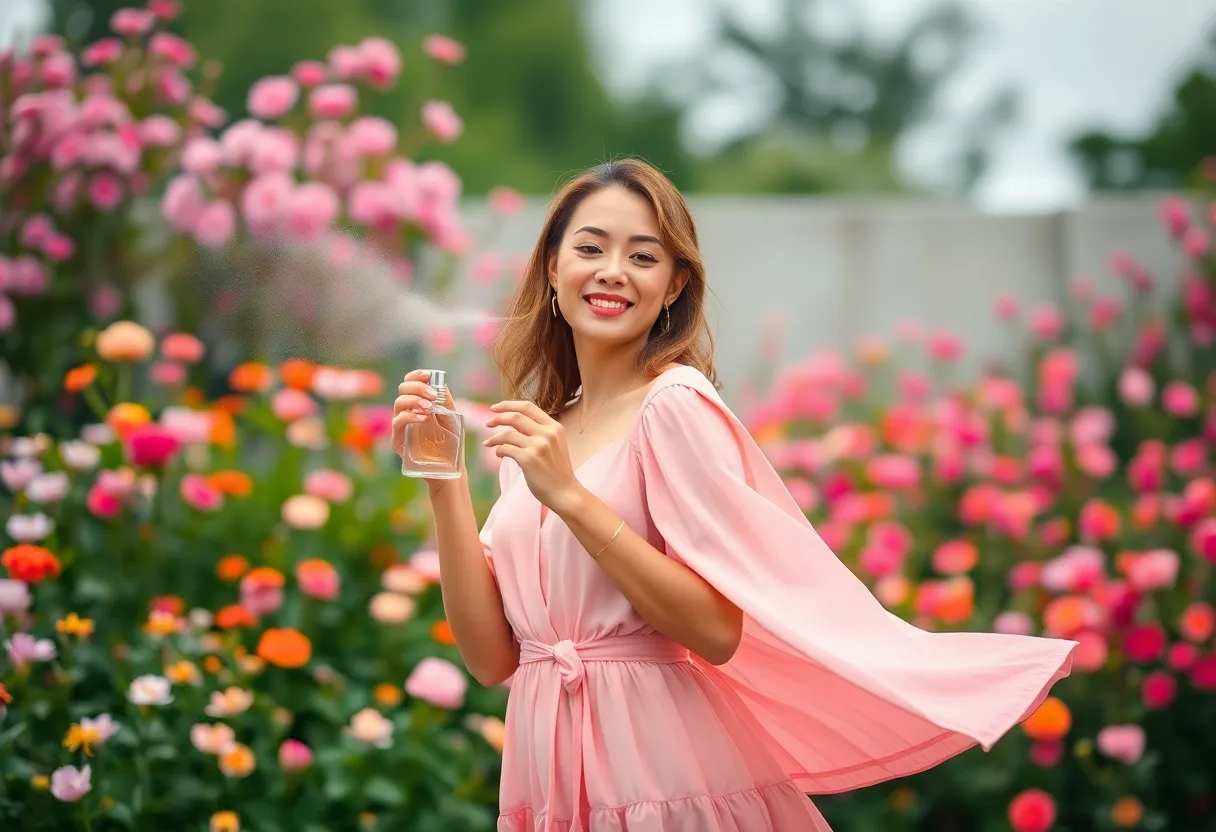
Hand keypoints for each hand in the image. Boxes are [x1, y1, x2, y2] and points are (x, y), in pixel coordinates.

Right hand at [391, 370, 462, 493]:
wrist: (451, 468)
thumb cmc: (452, 444)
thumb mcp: (453, 418)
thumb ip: (446, 401)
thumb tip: (440, 383)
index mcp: (420, 404)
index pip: (411, 383)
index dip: (417, 376)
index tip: (429, 375)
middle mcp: (408, 412)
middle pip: (402, 389)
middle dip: (417, 387)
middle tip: (432, 395)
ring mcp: (402, 426)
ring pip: (398, 403)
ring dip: (413, 400)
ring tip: (428, 406)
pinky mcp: (398, 440)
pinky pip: (398, 422)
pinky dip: (409, 416)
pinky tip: (423, 417)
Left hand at [484, 400, 581, 513]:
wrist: (565, 493)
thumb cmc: (557, 471)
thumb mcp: (555, 444)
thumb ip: (540, 432)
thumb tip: (513, 424)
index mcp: (554, 427)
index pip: (528, 407)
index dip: (508, 405)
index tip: (495, 408)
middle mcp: (547, 433)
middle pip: (515, 416)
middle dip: (498, 417)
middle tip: (488, 422)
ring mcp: (538, 446)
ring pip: (507, 433)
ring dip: (494, 437)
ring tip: (488, 443)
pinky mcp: (528, 459)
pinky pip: (505, 449)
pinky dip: (498, 450)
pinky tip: (499, 454)